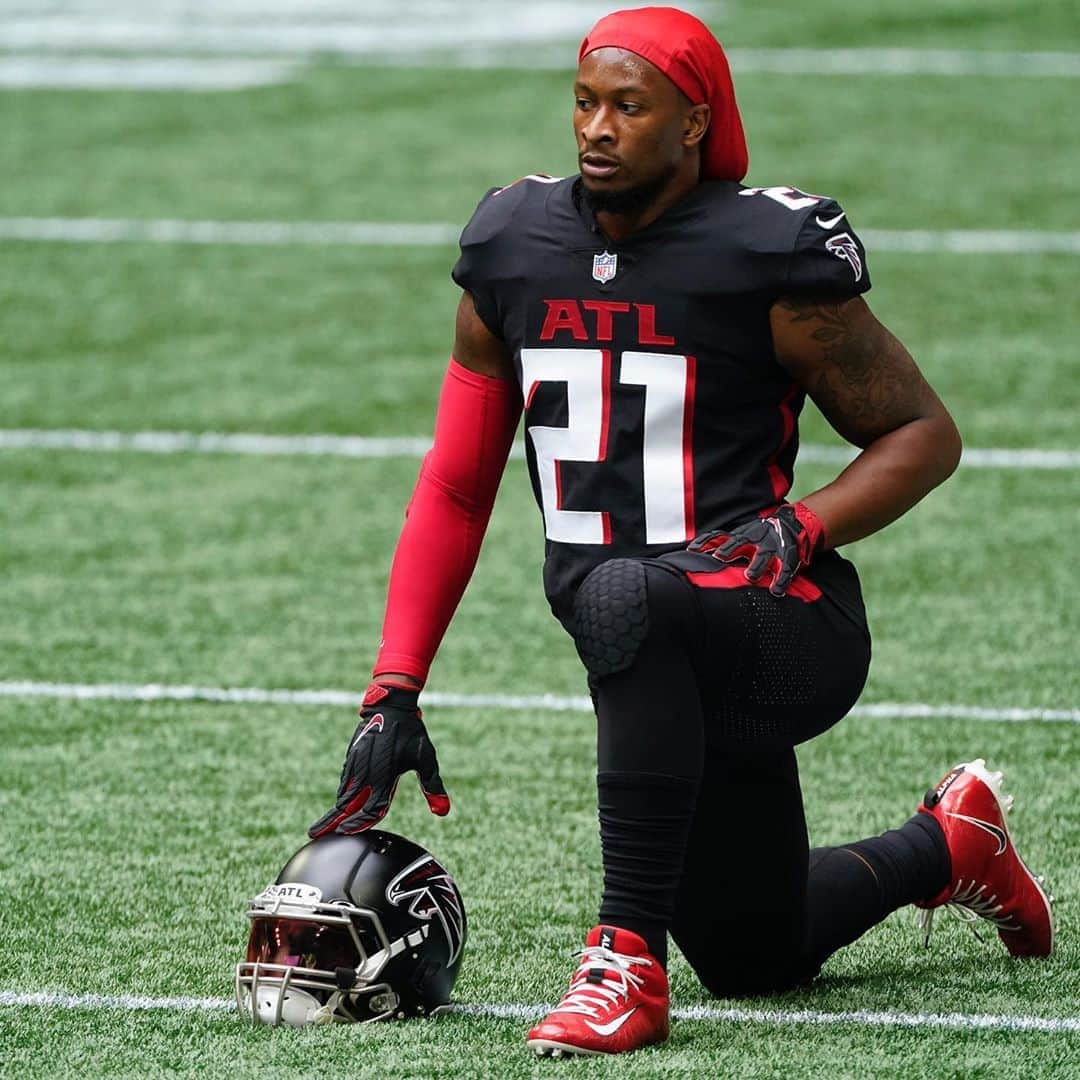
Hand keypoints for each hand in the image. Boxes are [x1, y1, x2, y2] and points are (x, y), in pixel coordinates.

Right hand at [308, 682, 449, 836]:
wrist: (391, 705)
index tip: (345, 833)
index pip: (370, 810)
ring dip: (334, 809)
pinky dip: (342, 793)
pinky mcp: (352, 755)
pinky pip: (344, 780)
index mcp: (384, 777)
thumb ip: (433, 787)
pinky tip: (340, 802)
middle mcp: (367, 773)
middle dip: (332, 822)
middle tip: (314, 834)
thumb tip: (443, 812)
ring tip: (322, 824)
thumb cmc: (412, 733)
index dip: (358, 824)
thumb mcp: (426, 760)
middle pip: (346, 805)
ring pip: (343, 793)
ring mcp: (356, 764)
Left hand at [688, 502, 825, 595]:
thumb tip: (694, 553)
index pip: (720, 536)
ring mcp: (772, 548)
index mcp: (742, 535)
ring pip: (763, 556)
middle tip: (720, 557)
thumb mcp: (741, 535)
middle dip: (730, 549)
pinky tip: (776, 591)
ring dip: (756, 566)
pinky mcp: (787, 558)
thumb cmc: (760, 535)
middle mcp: (755, 540)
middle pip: (740, 543)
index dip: (706, 542)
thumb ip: (722, 544)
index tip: (693, 549)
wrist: (792, 524)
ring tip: (750, 576)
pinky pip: (785, 570)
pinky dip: (781, 581)